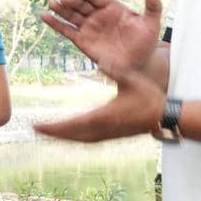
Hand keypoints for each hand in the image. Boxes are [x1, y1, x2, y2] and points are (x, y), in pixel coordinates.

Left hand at [33, 66, 166, 142]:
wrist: (165, 117)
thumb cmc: (150, 97)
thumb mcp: (132, 79)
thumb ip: (115, 70)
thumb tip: (100, 59)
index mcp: (105, 116)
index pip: (74, 124)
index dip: (54, 127)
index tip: (38, 125)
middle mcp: (104, 129)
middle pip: (72, 135)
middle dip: (53, 133)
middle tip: (34, 128)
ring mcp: (108, 135)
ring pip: (80, 140)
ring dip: (63, 137)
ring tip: (47, 133)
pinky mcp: (112, 136)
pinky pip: (88, 140)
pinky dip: (75, 139)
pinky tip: (69, 136)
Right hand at [41, 0, 162, 73]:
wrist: (138, 65)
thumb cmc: (145, 43)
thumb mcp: (152, 25)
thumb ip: (153, 9)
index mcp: (113, 8)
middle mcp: (98, 15)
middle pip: (81, 4)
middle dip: (71, 0)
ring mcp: (89, 27)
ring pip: (71, 15)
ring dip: (61, 9)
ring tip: (52, 4)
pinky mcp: (81, 40)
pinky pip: (66, 30)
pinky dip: (54, 24)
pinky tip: (44, 16)